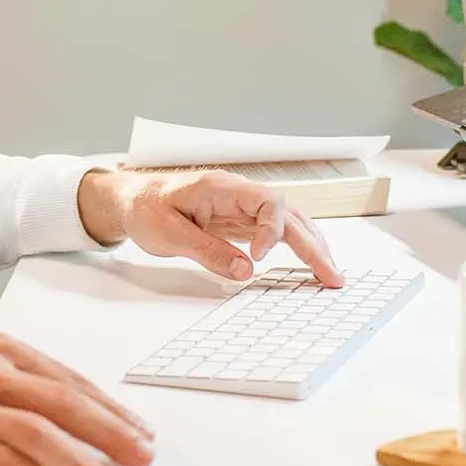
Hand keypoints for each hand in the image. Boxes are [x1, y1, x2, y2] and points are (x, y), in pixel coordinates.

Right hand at [0, 332, 152, 465]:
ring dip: (83, 462)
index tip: (138, 430)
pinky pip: (9, 465)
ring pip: (41, 434)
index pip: (69, 379)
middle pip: (63, 402)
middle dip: (110, 432)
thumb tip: (91, 424)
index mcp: (0, 351)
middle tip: (141, 455)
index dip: (110, 409)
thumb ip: (28, 394)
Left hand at [78, 169, 344, 287]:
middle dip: (313, 245)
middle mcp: (241, 195)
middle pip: (289, 214)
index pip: (267, 201)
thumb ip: (207, 251)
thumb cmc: (147, 210)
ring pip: (290, 223)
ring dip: (313, 247)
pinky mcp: (243, 222)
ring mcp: (244, 208)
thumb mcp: (169, 235)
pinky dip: (298, 247)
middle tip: (332, 277)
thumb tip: (245, 271)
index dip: (272, 229)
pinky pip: (278, 233)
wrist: (133, 199)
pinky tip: (311, 265)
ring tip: (331, 276)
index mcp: (223, 188)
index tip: (259, 257)